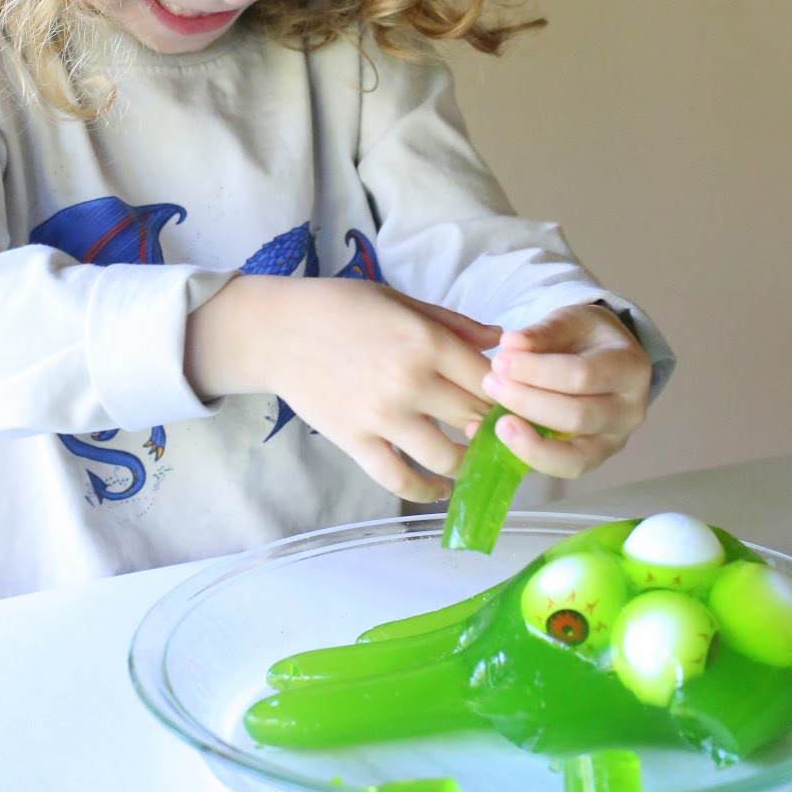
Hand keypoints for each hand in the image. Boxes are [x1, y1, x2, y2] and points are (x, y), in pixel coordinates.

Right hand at [186, 276, 498, 503]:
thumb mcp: (401, 301)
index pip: (492, 379)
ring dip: (467, 462)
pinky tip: (439, 488)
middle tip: (500, 431)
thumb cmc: (340, 306)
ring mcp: (382, 416)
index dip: (510, 393)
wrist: (276, 330)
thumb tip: (501, 339)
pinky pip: (400, 479)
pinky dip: (426, 490)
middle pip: (475, 418)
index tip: (515, 399)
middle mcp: (410, 382)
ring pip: (447, 457)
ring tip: (473, 458)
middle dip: (493, 427)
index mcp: (426, 341)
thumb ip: (453, 323)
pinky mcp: (355, 441)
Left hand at [475, 304, 651, 478]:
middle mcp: (630, 411)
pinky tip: (500, 441)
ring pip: (574, 457)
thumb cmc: (586, 338)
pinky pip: (563, 470)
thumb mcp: (570, 320)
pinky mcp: (594, 459)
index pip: (582, 375)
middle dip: (528, 403)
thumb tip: (510, 344)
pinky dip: (530, 458)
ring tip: (496, 423)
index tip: (500, 361)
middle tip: (491, 384)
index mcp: (630, 368)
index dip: (537, 371)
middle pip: (577, 416)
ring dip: (529, 442)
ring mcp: (615, 441)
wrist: (604, 359)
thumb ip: (543, 332)